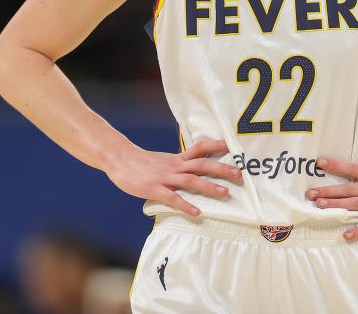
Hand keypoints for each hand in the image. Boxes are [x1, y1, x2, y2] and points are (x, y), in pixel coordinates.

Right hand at [105, 139, 241, 215]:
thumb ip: (178, 164)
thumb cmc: (141, 162)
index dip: (216, 146)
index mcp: (177, 159)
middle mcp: (175, 166)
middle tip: (239, 174)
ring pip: (191, 181)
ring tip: (225, 193)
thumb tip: (192, 169)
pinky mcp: (154, 189)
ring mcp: (165, 177)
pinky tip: (197, 212)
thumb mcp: (163, 160)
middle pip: (202, 165)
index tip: (232, 146)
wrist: (119, 159)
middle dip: (221, 169)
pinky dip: (186, 205)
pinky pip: (173, 198)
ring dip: (209, 187)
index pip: (200, 148)